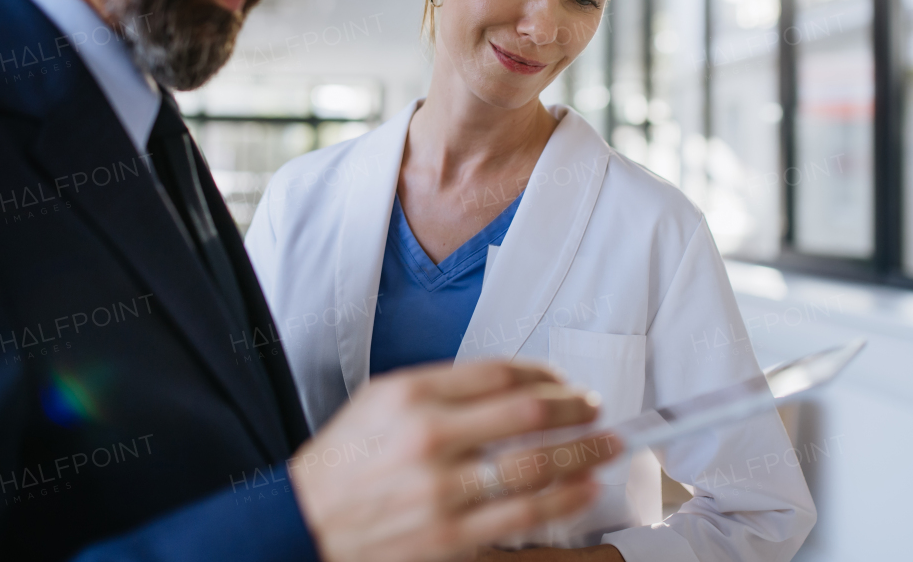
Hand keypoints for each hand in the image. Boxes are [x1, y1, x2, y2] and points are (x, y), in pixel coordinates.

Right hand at [289, 360, 622, 561]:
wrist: (304, 526)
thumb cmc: (345, 461)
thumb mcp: (380, 401)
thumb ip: (443, 388)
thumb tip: (515, 386)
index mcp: (410, 395)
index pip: (501, 373)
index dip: (546, 375)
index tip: (565, 382)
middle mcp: (428, 437)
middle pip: (528, 413)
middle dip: (576, 409)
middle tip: (597, 409)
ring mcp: (441, 491)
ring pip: (535, 466)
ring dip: (583, 453)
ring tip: (608, 447)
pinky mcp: (450, 538)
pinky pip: (523, 518)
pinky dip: (563, 501)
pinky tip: (584, 489)